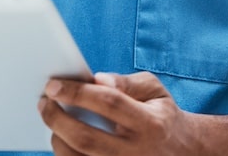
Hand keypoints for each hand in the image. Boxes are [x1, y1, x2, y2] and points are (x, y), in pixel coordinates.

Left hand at [38, 71, 199, 154]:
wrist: (184, 152)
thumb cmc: (161, 116)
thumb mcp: (154, 91)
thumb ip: (126, 82)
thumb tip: (97, 79)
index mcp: (150, 124)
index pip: (108, 103)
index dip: (77, 92)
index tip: (53, 85)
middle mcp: (137, 152)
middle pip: (86, 138)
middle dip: (57, 118)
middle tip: (43, 102)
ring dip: (57, 139)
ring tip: (50, 119)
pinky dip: (67, 155)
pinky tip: (61, 139)